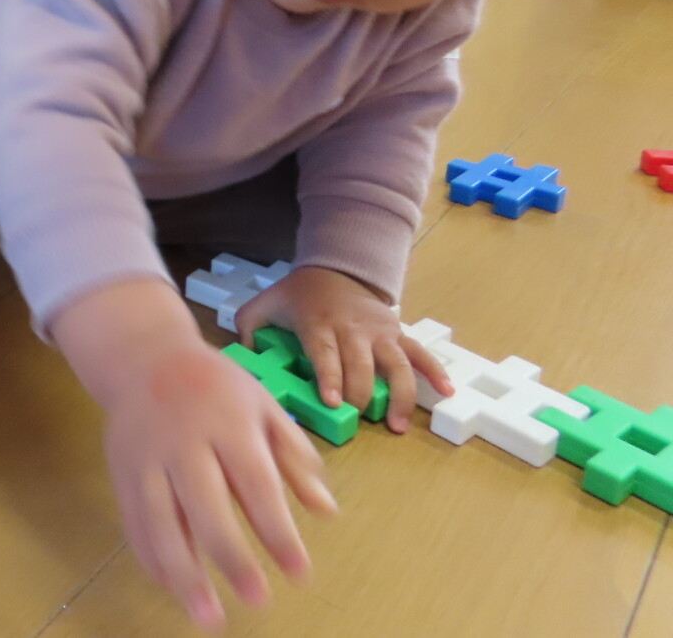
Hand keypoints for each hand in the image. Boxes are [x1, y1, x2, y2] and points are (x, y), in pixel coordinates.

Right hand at [55, 280, 335, 628]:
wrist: (143, 356)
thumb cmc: (216, 386)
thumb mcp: (263, 406)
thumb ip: (294, 456)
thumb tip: (327, 511)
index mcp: (228, 421)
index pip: (255, 481)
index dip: (277, 529)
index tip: (300, 572)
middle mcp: (184, 440)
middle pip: (204, 503)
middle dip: (230, 555)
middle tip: (257, 600)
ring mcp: (146, 457)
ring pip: (160, 519)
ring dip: (183, 571)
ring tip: (208, 617)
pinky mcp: (121, 471)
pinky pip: (133, 521)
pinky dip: (151, 558)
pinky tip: (171, 587)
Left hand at [236, 265, 453, 432]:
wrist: (335, 268)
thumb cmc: (297, 295)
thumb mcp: (265, 303)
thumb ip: (248, 326)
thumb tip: (246, 354)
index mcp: (318, 323)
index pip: (325, 352)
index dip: (331, 377)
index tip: (334, 402)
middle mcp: (352, 328)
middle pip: (361, 365)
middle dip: (360, 395)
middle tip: (358, 420)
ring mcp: (378, 331)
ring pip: (395, 363)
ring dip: (399, 394)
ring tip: (397, 425)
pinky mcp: (397, 332)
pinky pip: (419, 352)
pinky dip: (435, 371)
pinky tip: (447, 392)